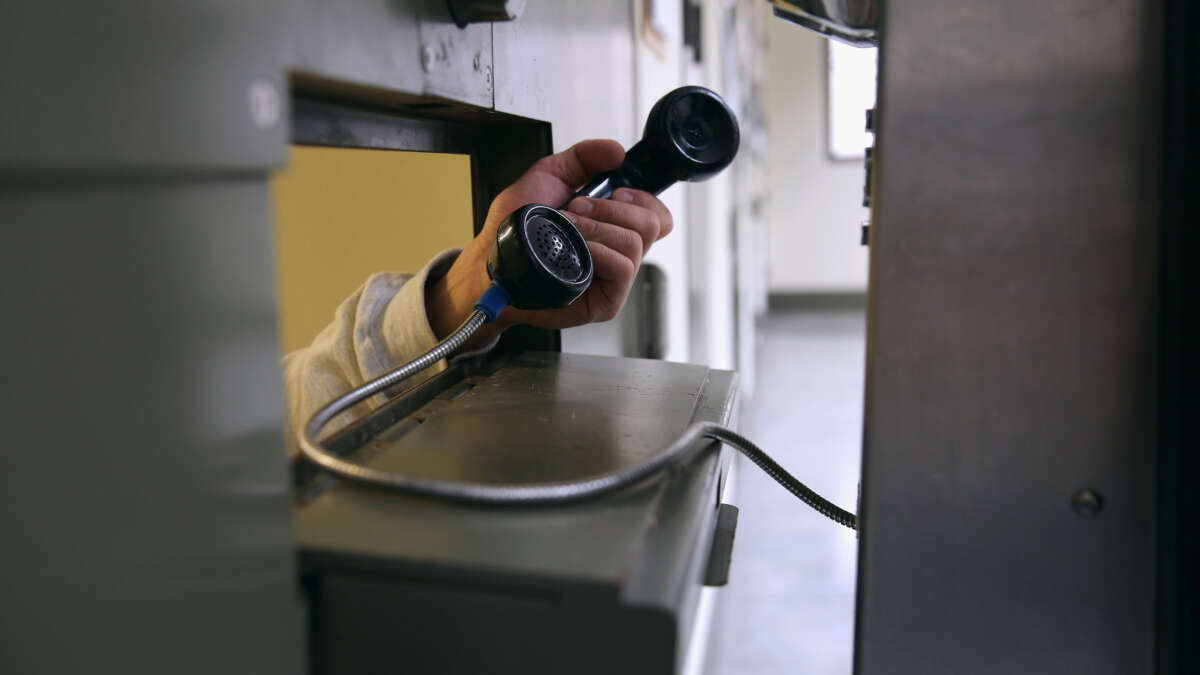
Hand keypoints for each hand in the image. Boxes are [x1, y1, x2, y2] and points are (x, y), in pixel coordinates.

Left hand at [425, 139, 673, 345]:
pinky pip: (624, 269)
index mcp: (613, 225)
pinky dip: (600, 251)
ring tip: (567, 229)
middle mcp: (618, 251)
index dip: (643, 198)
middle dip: (612, 209)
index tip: (614, 191)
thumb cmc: (516, 227)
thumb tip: (617, 151)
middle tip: (576, 209)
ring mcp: (614, 278)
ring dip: (597, 228)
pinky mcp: (606, 301)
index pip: (657, 215)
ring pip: (635, 243)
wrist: (491, 261)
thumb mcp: (548, 176)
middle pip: (652, 224)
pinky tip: (578, 250)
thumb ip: (583, 157)